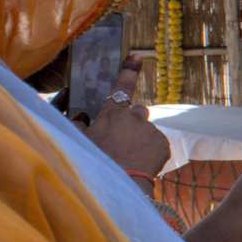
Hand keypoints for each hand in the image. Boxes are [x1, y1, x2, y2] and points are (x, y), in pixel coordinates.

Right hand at [83, 57, 170, 182]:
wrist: (120, 185)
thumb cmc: (95, 163)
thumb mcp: (78, 142)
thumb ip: (77, 126)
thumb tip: (79, 118)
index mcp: (113, 114)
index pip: (121, 87)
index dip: (128, 71)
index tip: (137, 57)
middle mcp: (135, 117)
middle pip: (137, 112)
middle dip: (131, 122)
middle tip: (122, 141)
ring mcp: (151, 130)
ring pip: (146, 130)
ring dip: (140, 138)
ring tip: (129, 157)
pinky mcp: (164, 144)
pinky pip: (157, 144)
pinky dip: (150, 151)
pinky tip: (139, 163)